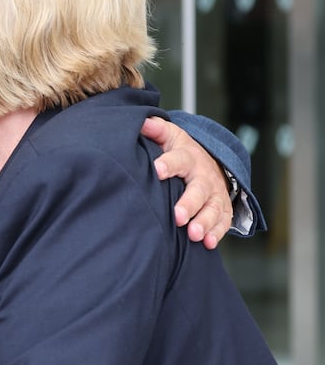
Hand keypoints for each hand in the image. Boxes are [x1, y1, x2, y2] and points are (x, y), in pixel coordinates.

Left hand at [141, 117, 233, 248]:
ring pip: (212, 209)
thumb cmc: (182, 152)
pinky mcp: (222, 210)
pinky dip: (217, 233)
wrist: (210, 163)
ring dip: (204, 222)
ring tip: (194, 235)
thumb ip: (157, 129)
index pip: (179, 159)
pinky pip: (222, 222)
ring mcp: (215, 195)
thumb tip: (142, 121)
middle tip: (178, 216)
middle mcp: (204, 177)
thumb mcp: (171, 137)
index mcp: (189, 158)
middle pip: (198, 190)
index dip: (169, 164)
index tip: (157, 169)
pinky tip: (208, 243)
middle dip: (189, 204)